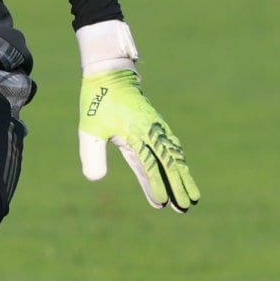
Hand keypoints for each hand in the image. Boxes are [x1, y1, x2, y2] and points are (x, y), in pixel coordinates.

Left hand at [77, 68, 199, 211]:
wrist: (110, 73)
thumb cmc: (98, 101)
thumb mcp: (90, 127)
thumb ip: (92, 153)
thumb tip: (95, 179)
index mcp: (136, 133)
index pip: (149, 164)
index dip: (156, 184)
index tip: (161, 204)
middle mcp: (151, 131)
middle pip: (170, 163)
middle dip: (179, 186)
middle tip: (186, 207)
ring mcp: (156, 127)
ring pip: (174, 156)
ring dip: (183, 176)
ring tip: (190, 197)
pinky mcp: (156, 125)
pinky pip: (171, 147)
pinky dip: (178, 162)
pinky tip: (181, 172)